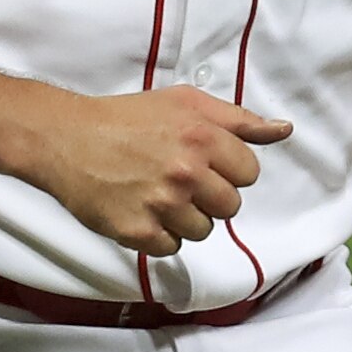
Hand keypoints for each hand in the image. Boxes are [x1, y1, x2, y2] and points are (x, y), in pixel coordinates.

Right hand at [35, 86, 292, 255]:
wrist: (67, 138)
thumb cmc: (129, 117)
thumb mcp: (186, 103)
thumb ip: (239, 119)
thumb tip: (284, 130)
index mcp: (203, 137)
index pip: (249, 173)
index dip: (228, 169)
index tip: (204, 163)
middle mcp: (186, 172)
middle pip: (230, 207)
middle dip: (210, 196)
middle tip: (179, 180)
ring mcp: (162, 204)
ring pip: (202, 231)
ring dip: (185, 218)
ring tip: (158, 195)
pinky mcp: (137, 231)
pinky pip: (171, 248)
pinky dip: (159, 236)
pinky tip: (142, 211)